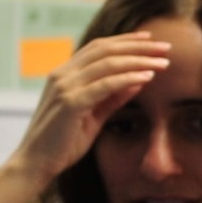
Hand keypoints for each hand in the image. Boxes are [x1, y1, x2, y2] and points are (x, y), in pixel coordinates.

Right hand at [6, 34, 170, 187]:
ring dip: (139, 60)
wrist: (36, 163)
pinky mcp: (70, 103)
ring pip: (107, 64)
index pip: (98, 48)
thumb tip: (139, 79)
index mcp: (64, 74)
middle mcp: (62, 75)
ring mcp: (64, 87)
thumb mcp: (93, 115)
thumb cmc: (64, 141)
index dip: (125, 40)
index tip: (150, 39)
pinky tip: (147, 76)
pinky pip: (104, 85)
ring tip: (163, 61)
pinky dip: (127, 78)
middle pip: (105, 50)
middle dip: (138, 46)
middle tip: (165, 46)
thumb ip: (113, 97)